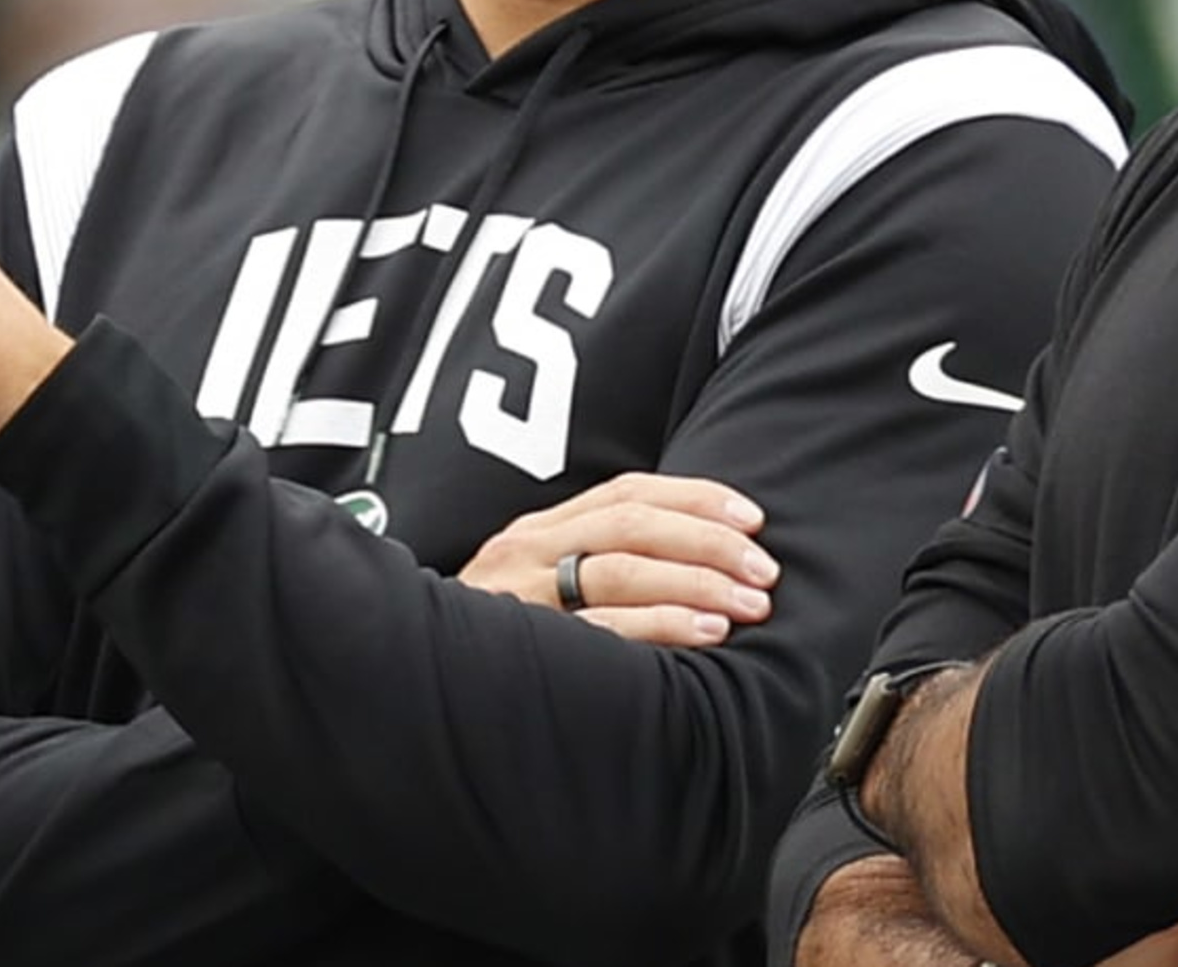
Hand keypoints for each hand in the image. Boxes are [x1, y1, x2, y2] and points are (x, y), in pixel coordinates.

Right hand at [459, 472, 777, 647]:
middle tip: (764, 568)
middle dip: (709, 542)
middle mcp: (526, 554)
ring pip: (620, 571)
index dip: (696, 498)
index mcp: (537, 532)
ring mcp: (521, 598)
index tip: (752, 518)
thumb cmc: (493, 647)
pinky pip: (602, 629)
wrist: (413, 684)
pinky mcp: (524, 646)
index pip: (628, 493)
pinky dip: (661, 624)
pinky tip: (704, 633)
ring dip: (697, 582)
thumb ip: (594, 570)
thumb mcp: (534, 591)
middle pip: (632, 525)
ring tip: (748, 604)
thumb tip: (692, 567)